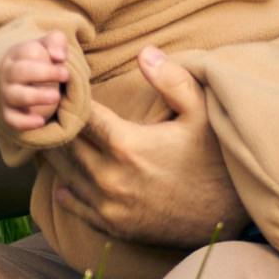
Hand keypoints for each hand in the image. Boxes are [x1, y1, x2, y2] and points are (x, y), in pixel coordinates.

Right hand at [0, 33, 68, 131]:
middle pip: (19, 72)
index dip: (46, 55)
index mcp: (16, 55)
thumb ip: (56, 42)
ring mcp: (6, 94)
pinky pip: (12, 119)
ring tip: (56, 97)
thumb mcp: (48, 45)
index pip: (27, 51)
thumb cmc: (39, 60)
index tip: (64, 61)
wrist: (22, 81)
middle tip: (66, 76)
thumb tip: (58, 57)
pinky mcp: (8, 113)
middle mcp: (8, 74)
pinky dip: (24, 122)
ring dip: (35, 97)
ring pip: (15, 96)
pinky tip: (41, 122)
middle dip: (43, 74)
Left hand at [36, 45, 249, 247]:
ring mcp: (110, 205)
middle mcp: (110, 177)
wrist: (231, 218)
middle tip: (48, 111)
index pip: (79, 116)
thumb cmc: (218, 161)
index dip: (68, 100)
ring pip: (65, 175)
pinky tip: (64, 182)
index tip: (63, 89)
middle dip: (56, 126)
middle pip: (65, 145)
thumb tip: (144, 52)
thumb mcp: (203, 114)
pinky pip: (77, 207)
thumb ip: (172, 81)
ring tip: (49, 139)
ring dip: (56, 156)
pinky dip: (67, 191)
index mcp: (127, 144)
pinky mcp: (114, 227)